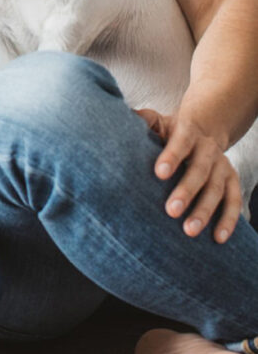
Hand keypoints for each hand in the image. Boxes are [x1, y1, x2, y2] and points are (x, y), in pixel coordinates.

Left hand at [136, 108, 241, 243]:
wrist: (205, 128)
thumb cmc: (170, 130)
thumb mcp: (158, 121)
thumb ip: (144, 120)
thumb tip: (119, 115)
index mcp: (188, 132)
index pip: (180, 143)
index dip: (171, 157)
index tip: (159, 173)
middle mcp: (208, 150)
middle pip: (200, 171)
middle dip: (186, 191)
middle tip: (171, 211)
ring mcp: (223, 166)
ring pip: (216, 190)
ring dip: (204, 211)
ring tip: (189, 230)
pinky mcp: (232, 181)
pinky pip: (234, 202)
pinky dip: (228, 221)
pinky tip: (217, 238)